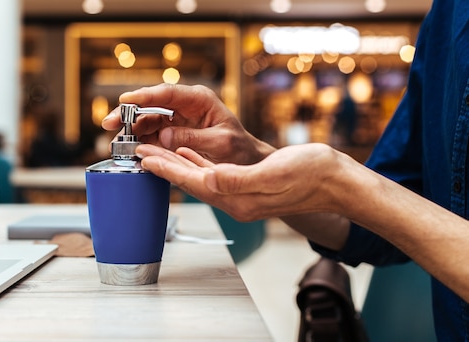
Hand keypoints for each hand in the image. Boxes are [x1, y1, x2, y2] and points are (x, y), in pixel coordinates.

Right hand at [102, 83, 271, 164]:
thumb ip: (193, 138)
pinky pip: (151, 135)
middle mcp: (185, 106)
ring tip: (114, 142)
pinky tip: (127, 149)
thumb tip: (164, 135)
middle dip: (128, 114)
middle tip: (108, 124)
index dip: (144, 96)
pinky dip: (138, 142)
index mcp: (199, 100)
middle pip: (150, 105)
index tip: (125, 101)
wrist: (246, 162)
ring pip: (146, 120)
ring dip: (130, 130)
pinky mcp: (173, 134)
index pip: (167, 93)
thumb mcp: (220, 143)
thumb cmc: (240, 149)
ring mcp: (177, 120)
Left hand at [136, 143, 345, 220]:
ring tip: (156, 154)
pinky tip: (189, 153)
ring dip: (176, 164)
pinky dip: (198, 163)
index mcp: (238, 199)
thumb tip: (209, 178)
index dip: (168, 170)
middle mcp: (236, 200)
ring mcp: (242, 195)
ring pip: (199, 177)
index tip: (145, 160)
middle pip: (191, 182)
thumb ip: (238, 179)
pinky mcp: (249, 186)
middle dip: (164, 167)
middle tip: (140, 154)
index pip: (194, 183)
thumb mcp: (274, 173)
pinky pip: (214, 174)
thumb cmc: (312, 175)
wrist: (337, 182)